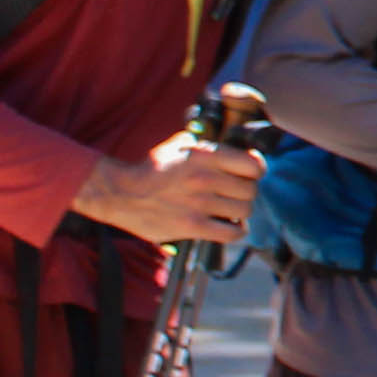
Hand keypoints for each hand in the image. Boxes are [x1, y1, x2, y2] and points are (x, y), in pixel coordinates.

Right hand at [74, 134, 262, 249]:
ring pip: (244, 211)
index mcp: (205, 155)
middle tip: (235, 193)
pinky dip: (236, 231)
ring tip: (229, 209)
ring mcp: (200, 204)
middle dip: (246, 192)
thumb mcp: (179, 145)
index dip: (256, 169)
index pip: (253, 164)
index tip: (250, 173)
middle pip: (251, 190)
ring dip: (240, 211)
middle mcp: (205, 178)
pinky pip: (231, 233)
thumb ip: (206, 145)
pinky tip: (229, 226)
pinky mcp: (192, 227)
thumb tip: (233, 144)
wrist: (119, 193)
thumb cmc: (151, 169)